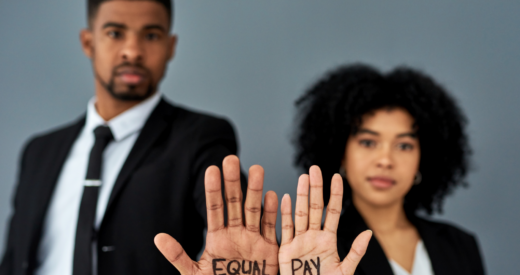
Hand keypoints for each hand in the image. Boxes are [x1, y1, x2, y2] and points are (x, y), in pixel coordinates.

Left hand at [155, 155, 278, 274]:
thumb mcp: (195, 274)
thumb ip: (178, 256)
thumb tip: (158, 238)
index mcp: (217, 238)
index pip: (214, 209)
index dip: (213, 190)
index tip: (211, 169)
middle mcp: (235, 234)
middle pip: (234, 203)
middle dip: (233, 182)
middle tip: (231, 158)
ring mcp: (253, 239)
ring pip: (253, 209)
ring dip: (255, 190)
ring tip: (257, 169)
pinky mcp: (269, 249)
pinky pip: (271, 227)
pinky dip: (272, 212)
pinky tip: (272, 195)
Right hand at [278, 166, 371, 274]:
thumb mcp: (345, 271)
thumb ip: (355, 252)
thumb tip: (368, 233)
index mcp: (328, 240)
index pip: (332, 212)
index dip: (334, 194)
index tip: (337, 177)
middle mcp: (313, 237)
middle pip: (314, 208)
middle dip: (315, 188)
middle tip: (314, 169)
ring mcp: (299, 241)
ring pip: (300, 213)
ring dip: (300, 195)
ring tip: (302, 178)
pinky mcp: (286, 249)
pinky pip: (285, 229)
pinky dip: (284, 214)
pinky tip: (285, 198)